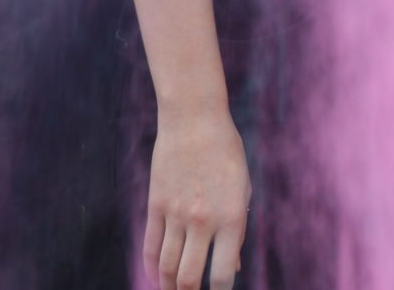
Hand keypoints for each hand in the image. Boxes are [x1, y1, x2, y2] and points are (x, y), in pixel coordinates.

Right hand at [144, 108, 250, 289]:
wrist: (194, 121)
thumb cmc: (227, 154)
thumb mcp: (243, 190)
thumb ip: (237, 231)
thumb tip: (232, 267)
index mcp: (231, 218)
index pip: (222, 274)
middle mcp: (203, 221)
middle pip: (188, 278)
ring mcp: (176, 214)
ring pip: (166, 266)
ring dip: (167, 287)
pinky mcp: (156, 205)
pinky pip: (150, 246)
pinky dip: (151, 267)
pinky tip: (154, 277)